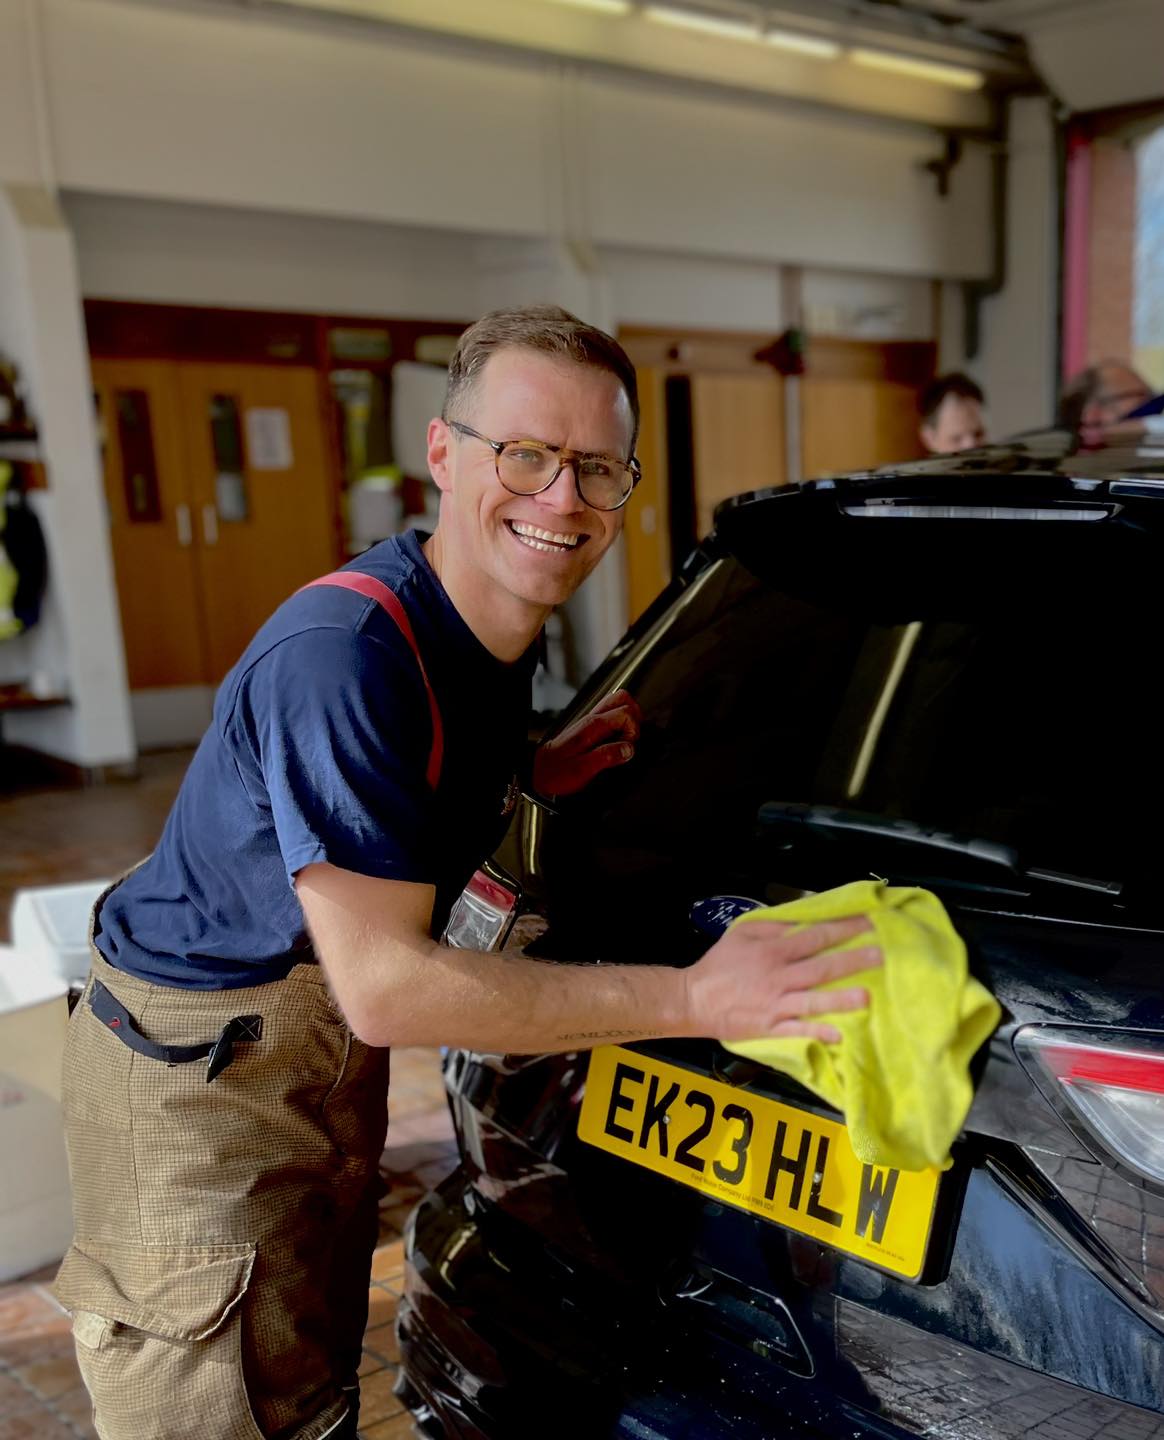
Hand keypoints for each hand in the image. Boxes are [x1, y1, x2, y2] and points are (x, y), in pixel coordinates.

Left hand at [533, 689, 640, 796]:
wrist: (538, 772)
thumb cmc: (557, 773)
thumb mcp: (583, 769)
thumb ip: (607, 757)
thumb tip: (628, 749)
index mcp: (592, 726)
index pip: (625, 713)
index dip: (633, 730)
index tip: (628, 747)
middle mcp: (591, 719)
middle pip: (622, 698)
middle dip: (635, 717)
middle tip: (631, 738)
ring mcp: (590, 721)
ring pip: (616, 703)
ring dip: (628, 717)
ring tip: (626, 738)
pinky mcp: (589, 728)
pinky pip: (609, 714)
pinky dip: (619, 723)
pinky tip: (616, 740)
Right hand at [685, 917, 880, 1043]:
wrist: (694, 999)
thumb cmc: (719, 964)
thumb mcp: (742, 934)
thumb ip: (773, 927)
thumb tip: (803, 921)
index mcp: (772, 951)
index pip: (814, 937)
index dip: (842, 929)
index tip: (867, 922)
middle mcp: (778, 977)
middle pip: (821, 967)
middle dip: (852, 960)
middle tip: (882, 955)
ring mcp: (776, 1004)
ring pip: (813, 1000)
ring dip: (840, 998)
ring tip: (867, 996)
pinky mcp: (771, 1027)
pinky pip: (798, 1030)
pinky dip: (817, 1031)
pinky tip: (839, 1034)